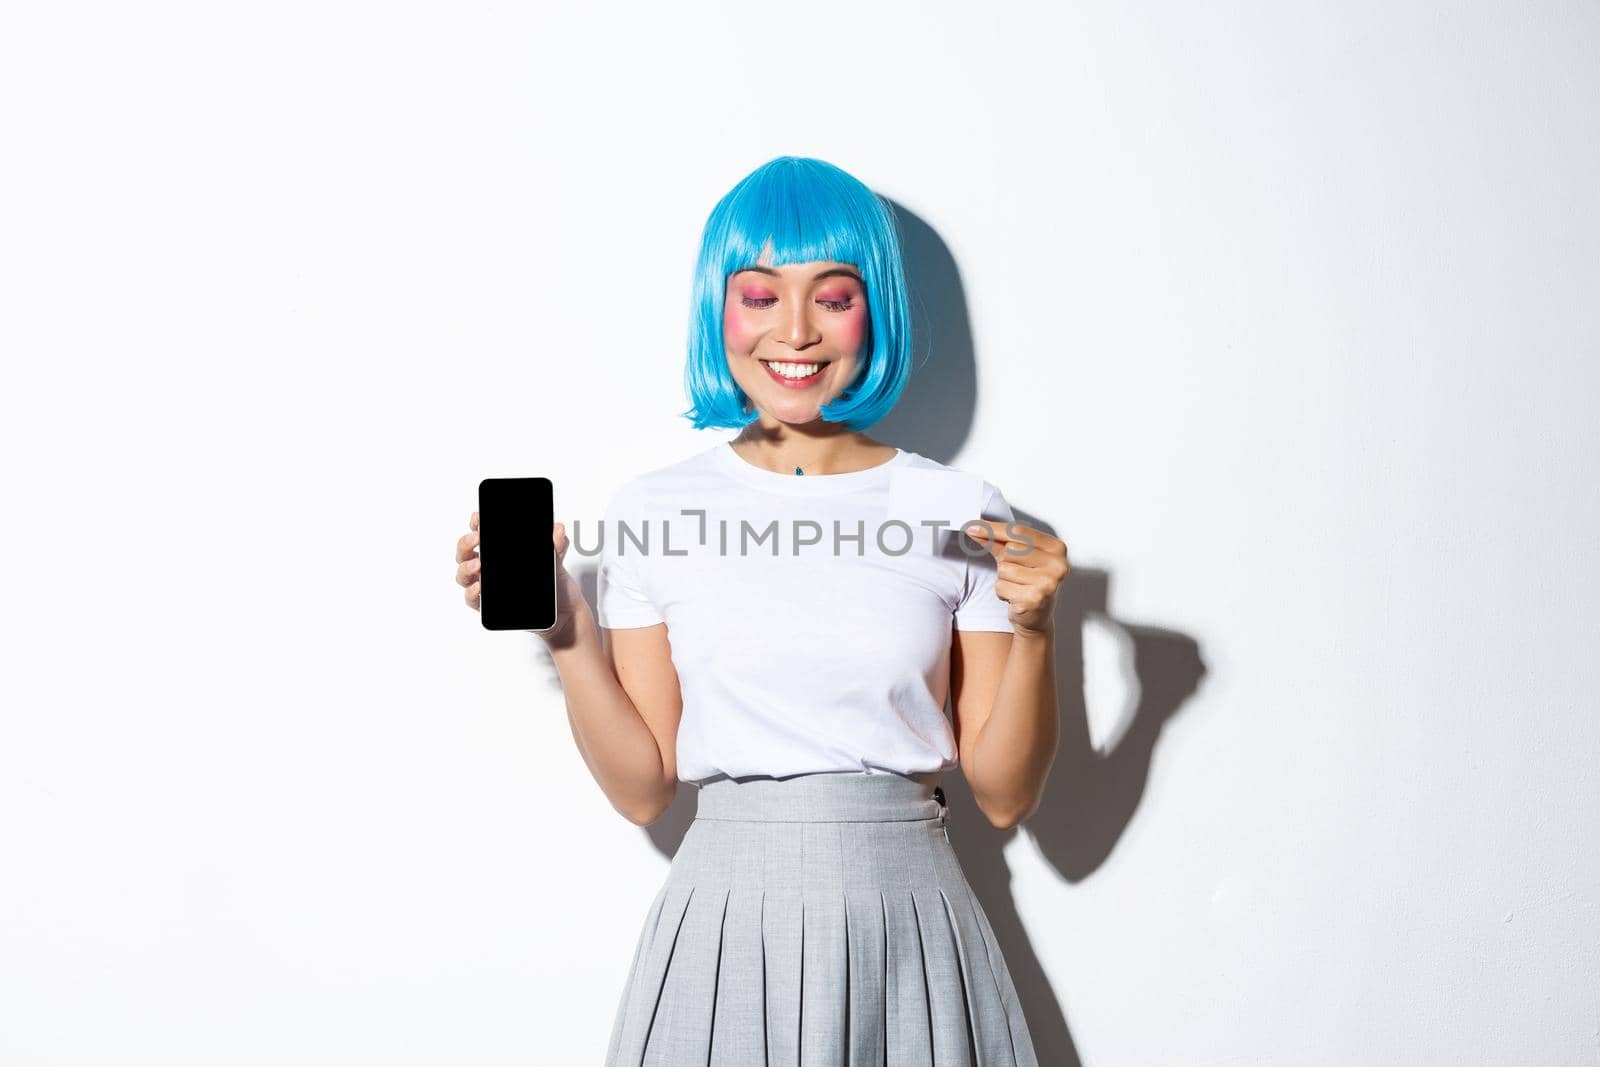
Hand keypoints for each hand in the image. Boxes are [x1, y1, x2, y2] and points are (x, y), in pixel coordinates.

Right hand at [455, 511, 587, 640]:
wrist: (563, 611)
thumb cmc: (554, 583)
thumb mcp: (556, 560)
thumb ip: (557, 544)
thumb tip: (559, 529)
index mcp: (500, 551)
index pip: (480, 532)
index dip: (475, 523)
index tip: (477, 518)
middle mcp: (488, 567)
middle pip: (465, 552)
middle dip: (466, 543)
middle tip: (477, 539)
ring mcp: (486, 585)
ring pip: (463, 574)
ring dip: (465, 568)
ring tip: (477, 565)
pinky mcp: (488, 606)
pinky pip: (472, 599)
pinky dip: (471, 592)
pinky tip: (479, 587)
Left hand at [962, 519, 1069, 637]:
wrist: (1036, 618)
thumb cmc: (1028, 584)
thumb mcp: (1017, 558)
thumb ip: (998, 542)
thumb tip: (975, 528)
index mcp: (1056, 548)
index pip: (1019, 532)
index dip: (993, 529)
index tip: (973, 526)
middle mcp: (1057, 564)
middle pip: (1010, 550)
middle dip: (1005, 562)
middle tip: (1017, 575)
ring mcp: (1048, 582)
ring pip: (1004, 569)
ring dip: (1003, 579)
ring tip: (1017, 587)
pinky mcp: (1034, 599)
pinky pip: (1002, 586)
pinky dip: (1002, 592)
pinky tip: (1015, 597)